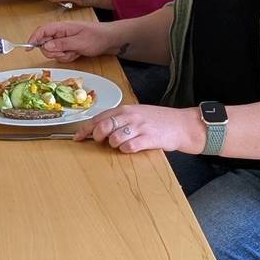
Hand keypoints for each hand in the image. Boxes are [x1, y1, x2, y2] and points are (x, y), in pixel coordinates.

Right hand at [28, 21, 116, 62]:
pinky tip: (77, 54)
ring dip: (62, 55)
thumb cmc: (97, 37)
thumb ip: (61, 44)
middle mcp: (61, 32)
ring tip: (75, 52)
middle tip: (66, 52)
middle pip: (45, 44)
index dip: (33, 38)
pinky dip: (67, 57)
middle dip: (54, 52)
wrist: (110, 39)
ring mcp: (64, 40)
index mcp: (62, 27)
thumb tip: (45, 46)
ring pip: (53, 51)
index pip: (42, 30)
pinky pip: (61, 54)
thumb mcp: (79, 42)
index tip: (28, 48)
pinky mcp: (68, 46)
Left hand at [73, 105, 204, 153]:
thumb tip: (97, 128)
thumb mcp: (136, 113)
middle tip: (102, 142)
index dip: (85, 129)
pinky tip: (132, 148)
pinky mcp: (149, 139)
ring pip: (114, 138)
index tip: (77, 138)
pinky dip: (126, 150)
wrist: (182, 124)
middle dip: (97, 137)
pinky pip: (129, 147)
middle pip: (102, 128)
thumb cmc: (157, 120)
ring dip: (114, 145)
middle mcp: (130, 116)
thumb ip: (118, 119)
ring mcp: (139, 127)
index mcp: (125, 109)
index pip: (98, 118)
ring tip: (123, 144)